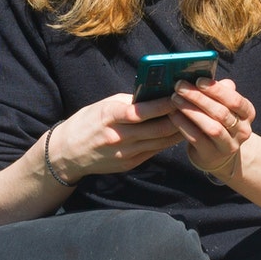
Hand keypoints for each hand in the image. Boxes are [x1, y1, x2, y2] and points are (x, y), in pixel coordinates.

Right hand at [48, 93, 185, 181]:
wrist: (68, 153)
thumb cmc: (88, 122)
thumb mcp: (104, 105)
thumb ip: (129, 102)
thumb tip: (156, 95)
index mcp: (109, 117)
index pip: (141, 112)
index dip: (162, 105)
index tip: (177, 96)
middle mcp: (118, 137)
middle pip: (157, 129)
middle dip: (177, 118)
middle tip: (192, 107)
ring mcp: (125, 153)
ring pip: (160, 142)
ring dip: (178, 131)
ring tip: (191, 119)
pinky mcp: (129, 164)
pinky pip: (154, 151)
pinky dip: (167, 142)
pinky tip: (177, 133)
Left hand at [170, 77, 255, 176]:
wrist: (216, 153)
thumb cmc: (217, 120)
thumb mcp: (223, 105)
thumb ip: (218, 90)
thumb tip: (203, 74)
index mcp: (248, 113)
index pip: (235, 100)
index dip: (217, 90)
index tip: (198, 80)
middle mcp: (243, 130)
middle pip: (221, 112)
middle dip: (198, 98)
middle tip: (179, 86)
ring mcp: (229, 145)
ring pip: (211, 127)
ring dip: (190, 111)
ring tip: (174, 99)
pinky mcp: (212, 155)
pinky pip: (197, 139)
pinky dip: (184, 125)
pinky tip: (172, 115)